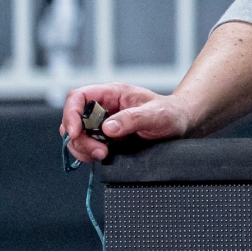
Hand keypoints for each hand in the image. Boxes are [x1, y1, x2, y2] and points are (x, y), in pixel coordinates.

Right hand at [59, 83, 193, 163]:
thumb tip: (107, 127)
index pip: (78, 97)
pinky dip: (88, 154)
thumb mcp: (156, 114)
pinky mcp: (104, 139)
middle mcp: (103, 107)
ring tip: (104, 155)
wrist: (181, 125)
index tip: (75, 132)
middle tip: (99, 151)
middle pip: (73, 120)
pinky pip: (85, 147)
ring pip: (76, 136)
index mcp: (112, 94)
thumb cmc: (171, 113)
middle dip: (79, 138)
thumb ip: (133, 118)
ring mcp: (102, 124)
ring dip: (83, 149)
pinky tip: (104, 156)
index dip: (70, 113)